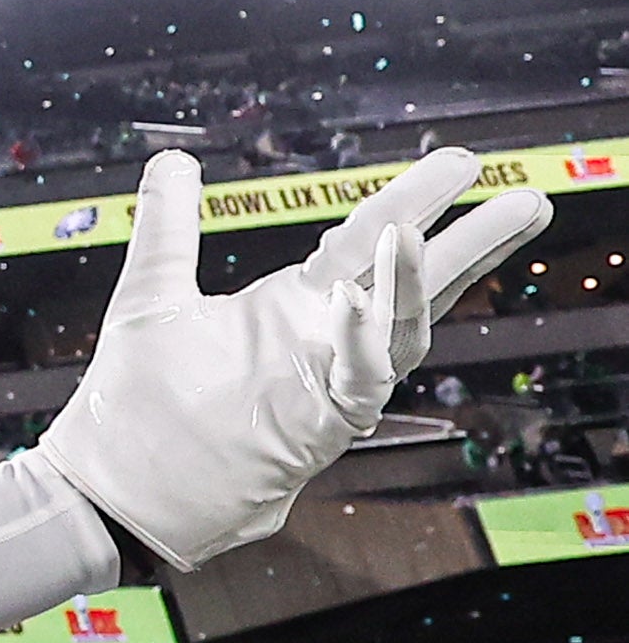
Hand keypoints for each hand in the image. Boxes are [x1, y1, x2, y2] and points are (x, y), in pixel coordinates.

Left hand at [36, 148, 546, 568]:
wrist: (114, 486)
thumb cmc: (136, 398)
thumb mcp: (153, 293)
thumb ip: (170, 225)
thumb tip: (175, 157)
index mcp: (294, 306)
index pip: (367, 242)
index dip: (415, 200)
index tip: (464, 161)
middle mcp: (322, 342)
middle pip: (413, 283)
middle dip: (472, 242)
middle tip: (528, 197)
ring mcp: (324, 386)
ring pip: (401, 332)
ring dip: (415, 286)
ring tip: (414, 233)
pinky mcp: (314, 429)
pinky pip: (357, 382)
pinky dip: (360, 342)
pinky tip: (352, 297)